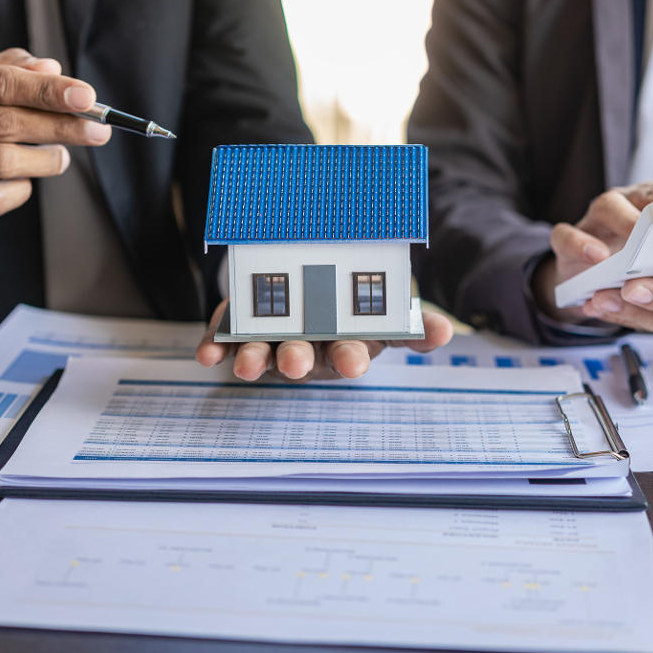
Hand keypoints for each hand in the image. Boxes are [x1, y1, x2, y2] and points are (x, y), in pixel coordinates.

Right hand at [0, 48, 111, 222]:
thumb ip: (3, 70)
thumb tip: (52, 67)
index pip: (0, 82)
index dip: (48, 91)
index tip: (87, 97)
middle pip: (5, 121)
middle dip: (60, 126)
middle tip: (97, 129)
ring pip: (1, 161)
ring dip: (44, 159)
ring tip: (62, 156)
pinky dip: (20, 190)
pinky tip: (26, 179)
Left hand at [194, 298, 454, 380]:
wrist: (298, 286)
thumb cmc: (343, 310)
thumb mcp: (380, 313)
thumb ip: (410, 324)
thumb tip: (446, 332)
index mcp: (342, 346)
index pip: (351, 355)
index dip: (351, 359)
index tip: (355, 363)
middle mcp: (305, 351)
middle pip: (302, 359)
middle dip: (298, 362)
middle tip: (296, 363)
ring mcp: (268, 346)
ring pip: (261, 357)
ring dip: (254, 361)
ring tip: (247, 366)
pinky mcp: (234, 336)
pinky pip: (222, 345)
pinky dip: (213, 349)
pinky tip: (206, 355)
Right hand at [534, 179, 652, 320]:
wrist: (590, 290)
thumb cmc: (637, 274)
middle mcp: (628, 204)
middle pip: (645, 195)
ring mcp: (595, 219)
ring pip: (607, 205)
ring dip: (624, 222)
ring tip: (638, 243)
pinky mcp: (566, 240)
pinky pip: (566, 234)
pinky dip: (581, 244)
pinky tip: (598, 257)